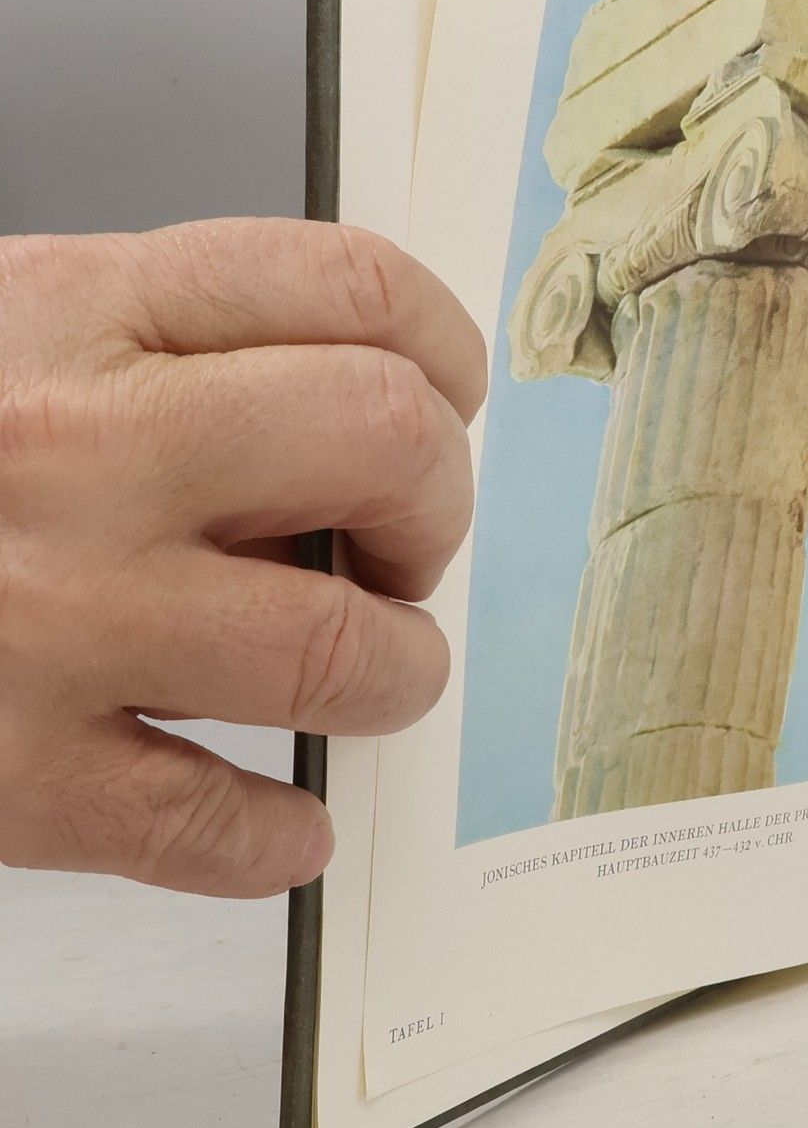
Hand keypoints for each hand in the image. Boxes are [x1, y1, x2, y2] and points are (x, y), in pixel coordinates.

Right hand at [0, 219, 485, 896]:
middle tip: (406, 540)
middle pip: (385, 442)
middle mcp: (77, 453)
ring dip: (394, 671)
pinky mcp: (6, 774)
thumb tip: (364, 417)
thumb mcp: (5, 331)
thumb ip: (169, 352)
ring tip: (366, 669)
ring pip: (337, 648)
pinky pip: (208, 827)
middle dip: (436, 503)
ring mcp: (47, 617)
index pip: (352, 287)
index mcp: (79, 315)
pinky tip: (280, 826)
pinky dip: (273, 840)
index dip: (441, 348)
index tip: (445, 396)